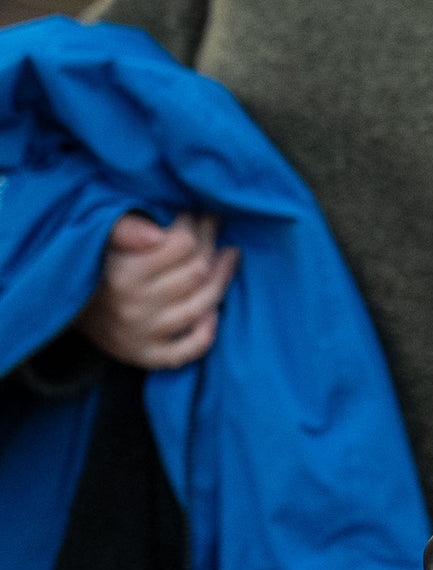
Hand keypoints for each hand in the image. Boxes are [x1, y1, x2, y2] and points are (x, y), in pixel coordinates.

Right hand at [78, 212, 237, 369]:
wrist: (67, 304)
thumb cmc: (94, 262)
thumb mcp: (100, 237)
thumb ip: (125, 227)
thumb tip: (157, 233)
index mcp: (124, 274)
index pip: (183, 245)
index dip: (195, 225)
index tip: (193, 214)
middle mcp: (134, 307)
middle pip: (197, 272)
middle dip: (211, 244)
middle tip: (214, 227)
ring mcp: (142, 335)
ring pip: (200, 306)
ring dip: (222, 278)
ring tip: (228, 256)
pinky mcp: (146, 355)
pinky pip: (187, 350)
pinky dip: (207, 332)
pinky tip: (215, 311)